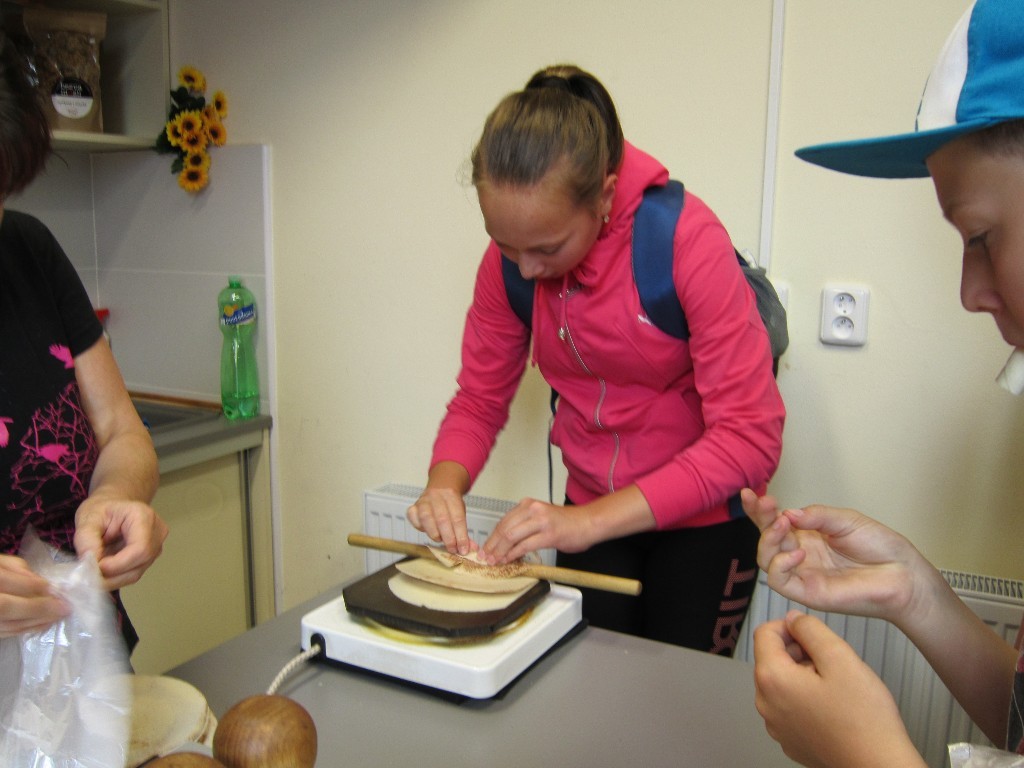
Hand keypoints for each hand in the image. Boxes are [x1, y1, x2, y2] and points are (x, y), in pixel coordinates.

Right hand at [0, 554, 69, 636]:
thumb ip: (16, 567)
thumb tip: (39, 582)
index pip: (3, 581)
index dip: (30, 585)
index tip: (53, 588)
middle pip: (5, 607)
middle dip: (37, 608)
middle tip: (64, 608)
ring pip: (5, 624)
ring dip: (34, 622)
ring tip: (58, 617)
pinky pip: (4, 633)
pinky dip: (24, 629)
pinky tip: (43, 623)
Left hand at [74, 495, 168, 590]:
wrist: (112, 508)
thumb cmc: (101, 510)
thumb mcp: (87, 519)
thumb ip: (86, 541)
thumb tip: (91, 565)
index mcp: (144, 516)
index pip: (141, 548)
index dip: (119, 563)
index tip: (96, 567)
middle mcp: (157, 532)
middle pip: (140, 563)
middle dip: (112, 575)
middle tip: (90, 575)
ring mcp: (156, 546)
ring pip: (136, 573)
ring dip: (112, 579)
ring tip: (94, 573)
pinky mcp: (149, 557)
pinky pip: (133, 573)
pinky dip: (115, 578)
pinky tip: (103, 571)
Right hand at [408, 486, 473, 554]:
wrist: (440, 488)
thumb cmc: (451, 504)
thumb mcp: (461, 513)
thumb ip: (464, 532)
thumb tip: (471, 548)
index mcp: (452, 496)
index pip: (458, 519)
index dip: (461, 536)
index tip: (463, 549)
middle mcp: (436, 496)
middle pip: (442, 520)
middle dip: (449, 539)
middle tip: (453, 549)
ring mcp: (423, 501)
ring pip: (427, 519)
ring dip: (435, 534)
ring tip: (440, 540)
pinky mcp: (413, 507)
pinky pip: (413, 518)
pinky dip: (420, 528)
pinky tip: (426, 531)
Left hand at [481, 498, 592, 563]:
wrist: (589, 522)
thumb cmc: (567, 522)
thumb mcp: (541, 517)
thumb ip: (524, 525)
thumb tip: (507, 542)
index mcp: (528, 504)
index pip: (503, 521)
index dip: (492, 537)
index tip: (486, 549)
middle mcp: (532, 509)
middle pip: (504, 528)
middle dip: (492, 546)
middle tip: (486, 558)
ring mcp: (540, 521)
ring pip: (511, 536)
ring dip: (500, 552)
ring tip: (494, 561)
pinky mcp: (548, 534)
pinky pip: (524, 545)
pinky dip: (513, 554)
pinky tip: (509, 560)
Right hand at [740, 489, 923, 621]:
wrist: (903, 574)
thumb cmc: (880, 548)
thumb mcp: (846, 520)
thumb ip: (817, 515)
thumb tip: (788, 513)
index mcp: (808, 535)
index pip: (776, 521)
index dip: (759, 510)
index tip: (750, 494)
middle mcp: (801, 554)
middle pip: (767, 538)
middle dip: (761, 519)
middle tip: (765, 503)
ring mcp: (803, 574)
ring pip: (766, 559)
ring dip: (768, 539)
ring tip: (782, 524)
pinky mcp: (808, 593)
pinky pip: (779, 581)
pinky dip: (781, 564)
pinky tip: (798, 552)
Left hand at [753, 611, 922, 767]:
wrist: (878, 766)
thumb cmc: (864, 720)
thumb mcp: (840, 657)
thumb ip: (811, 630)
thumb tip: (793, 619)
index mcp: (773, 679)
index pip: (764, 633)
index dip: (790, 626)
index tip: (812, 633)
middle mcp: (767, 704)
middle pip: (772, 659)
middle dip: (799, 653)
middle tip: (831, 663)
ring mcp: (777, 726)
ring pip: (783, 683)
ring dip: (804, 676)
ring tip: (836, 686)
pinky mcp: (790, 740)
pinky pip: (790, 707)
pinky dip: (807, 699)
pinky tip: (833, 707)